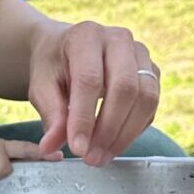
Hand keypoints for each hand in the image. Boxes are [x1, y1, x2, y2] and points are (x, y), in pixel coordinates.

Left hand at [0, 124, 59, 188]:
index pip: (1, 167)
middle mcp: (0, 145)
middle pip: (25, 150)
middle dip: (41, 155)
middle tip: (59, 159)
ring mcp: (3, 148)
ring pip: (26, 151)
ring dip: (42, 156)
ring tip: (59, 159)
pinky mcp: (2, 153)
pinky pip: (21, 154)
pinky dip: (33, 157)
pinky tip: (45, 162)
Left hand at [27, 20, 161, 165]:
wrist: (66, 50)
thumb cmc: (53, 67)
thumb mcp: (41, 86)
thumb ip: (50, 114)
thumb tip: (50, 147)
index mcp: (86, 36)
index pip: (90, 79)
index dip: (85, 117)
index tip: (78, 148)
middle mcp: (119, 39)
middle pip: (126, 88)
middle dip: (109, 130)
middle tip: (91, 158)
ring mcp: (141, 54)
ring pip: (146, 98)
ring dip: (125, 135)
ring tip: (101, 157)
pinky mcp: (152, 72)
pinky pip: (151, 106)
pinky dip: (135, 130)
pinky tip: (113, 143)